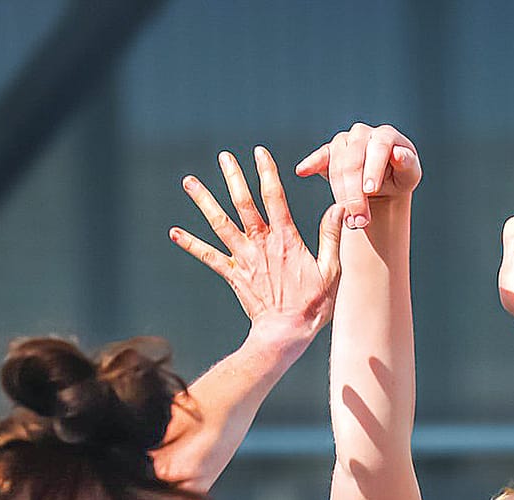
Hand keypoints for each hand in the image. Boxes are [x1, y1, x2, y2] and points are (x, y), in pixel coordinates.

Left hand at [170, 147, 342, 348]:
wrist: (285, 333)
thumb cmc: (312, 305)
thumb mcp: (331, 270)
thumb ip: (331, 236)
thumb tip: (338, 207)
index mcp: (285, 238)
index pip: (274, 197)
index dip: (266, 172)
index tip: (259, 152)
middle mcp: (260, 243)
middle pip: (243, 203)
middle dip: (233, 177)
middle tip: (223, 156)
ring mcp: (244, 258)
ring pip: (220, 223)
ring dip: (204, 201)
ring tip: (189, 181)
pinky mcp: (233, 275)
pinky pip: (208, 256)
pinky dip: (191, 244)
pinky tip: (175, 232)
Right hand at [294, 123, 420, 228]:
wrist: (385, 181)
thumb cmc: (400, 175)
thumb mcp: (410, 173)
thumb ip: (407, 163)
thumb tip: (398, 154)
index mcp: (386, 135)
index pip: (379, 147)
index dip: (373, 169)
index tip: (370, 191)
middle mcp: (363, 134)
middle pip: (354, 161)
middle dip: (355, 194)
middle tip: (360, 220)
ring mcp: (344, 142)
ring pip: (337, 166)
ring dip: (341, 196)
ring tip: (350, 221)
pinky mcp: (329, 152)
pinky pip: (320, 157)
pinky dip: (311, 163)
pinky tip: (303, 171)